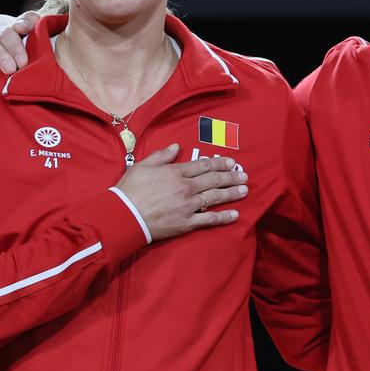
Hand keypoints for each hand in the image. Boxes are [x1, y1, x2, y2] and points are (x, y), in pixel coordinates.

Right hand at [114, 145, 246, 241]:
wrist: (125, 216)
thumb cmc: (130, 190)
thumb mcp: (142, 166)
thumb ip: (161, 156)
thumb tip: (176, 147)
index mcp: (175, 172)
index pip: (203, 165)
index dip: (219, 163)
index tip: (231, 162)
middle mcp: (186, 188)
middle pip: (213, 180)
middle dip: (231, 177)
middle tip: (244, 175)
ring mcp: (188, 206)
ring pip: (215, 197)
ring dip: (232, 193)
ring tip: (245, 190)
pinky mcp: (187, 223)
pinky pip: (209, 219)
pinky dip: (224, 217)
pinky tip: (235, 214)